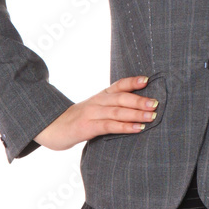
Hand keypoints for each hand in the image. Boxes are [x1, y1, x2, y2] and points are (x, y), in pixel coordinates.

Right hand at [33, 76, 159, 151]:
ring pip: (118, 111)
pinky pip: (110, 126)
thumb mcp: (94, 109)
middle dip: (140, 99)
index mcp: (100, 96)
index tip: (147, 80)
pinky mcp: (88, 127)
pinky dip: (125, 126)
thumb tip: (137, 109)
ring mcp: (92, 114)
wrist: (51, 128)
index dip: (132, 82)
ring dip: (137, 113)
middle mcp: (97, 101)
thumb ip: (111, 108)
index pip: (118, 85)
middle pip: (121, 97)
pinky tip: (138, 128)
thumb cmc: (78, 120)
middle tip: (156, 103)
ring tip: (152, 116)